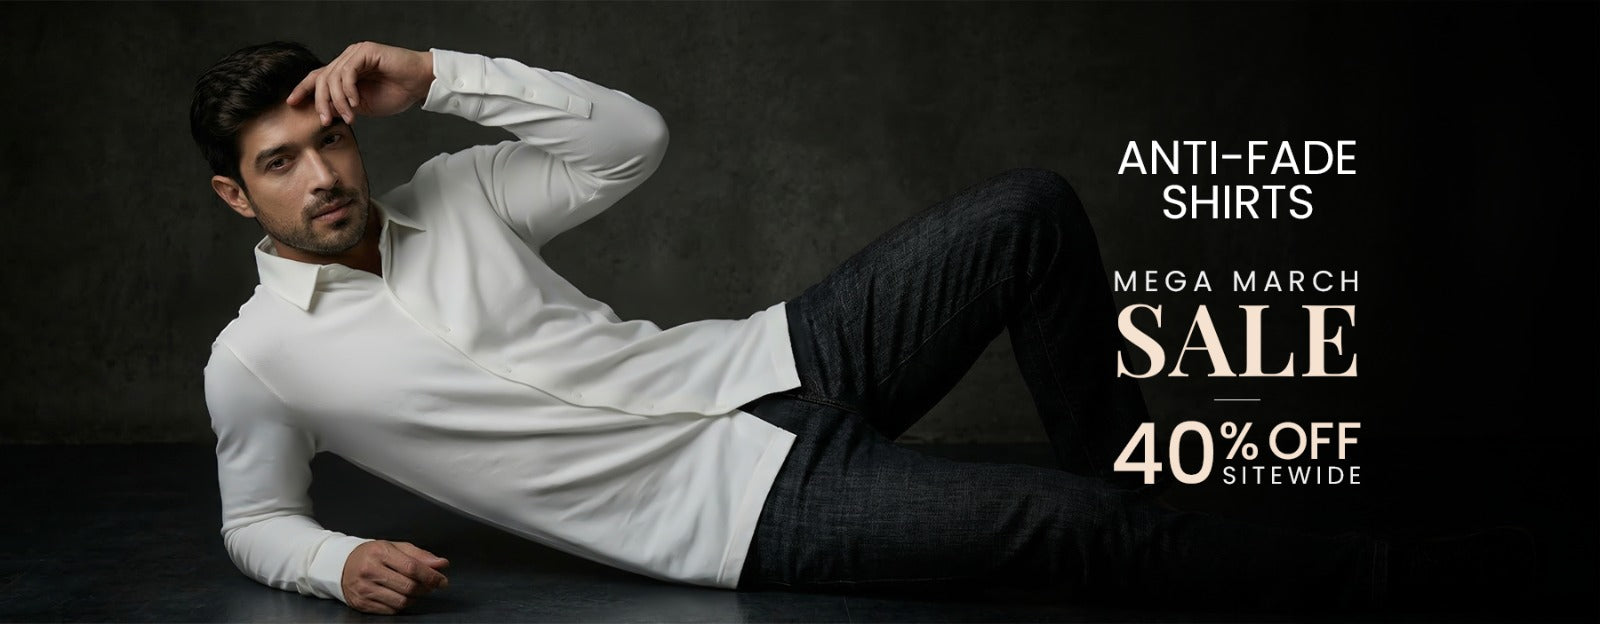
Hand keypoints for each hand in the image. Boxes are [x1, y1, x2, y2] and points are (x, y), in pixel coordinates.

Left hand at [286, 41, 434, 126]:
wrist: (421, 84)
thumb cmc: (397, 93)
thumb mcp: (363, 104)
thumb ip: (344, 104)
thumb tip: (324, 112)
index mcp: (345, 71)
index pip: (318, 77)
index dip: (302, 90)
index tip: (291, 103)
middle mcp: (347, 58)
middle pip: (321, 79)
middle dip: (320, 102)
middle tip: (326, 121)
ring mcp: (355, 53)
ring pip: (332, 77)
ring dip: (337, 101)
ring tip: (349, 116)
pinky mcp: (365, 52)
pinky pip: (347, 72)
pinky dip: (348, 90)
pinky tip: (355, 103)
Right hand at [340, 540, 449, 614]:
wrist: (341, 565)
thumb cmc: (372, 555)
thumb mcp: (395, 548)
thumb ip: (420, 555)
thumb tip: (442, 564)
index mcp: (380, 552)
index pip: (412, 567)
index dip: (431, 576)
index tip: (442, 580)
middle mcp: (370, 570)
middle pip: (408, 586)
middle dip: (425, 588)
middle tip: (429, 585)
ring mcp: (364, 589)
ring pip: (401, 601)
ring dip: (414, 597)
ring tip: (414, 589)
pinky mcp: (362, 603)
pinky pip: (391, 610)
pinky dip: (401, 605)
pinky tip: (400, 595)